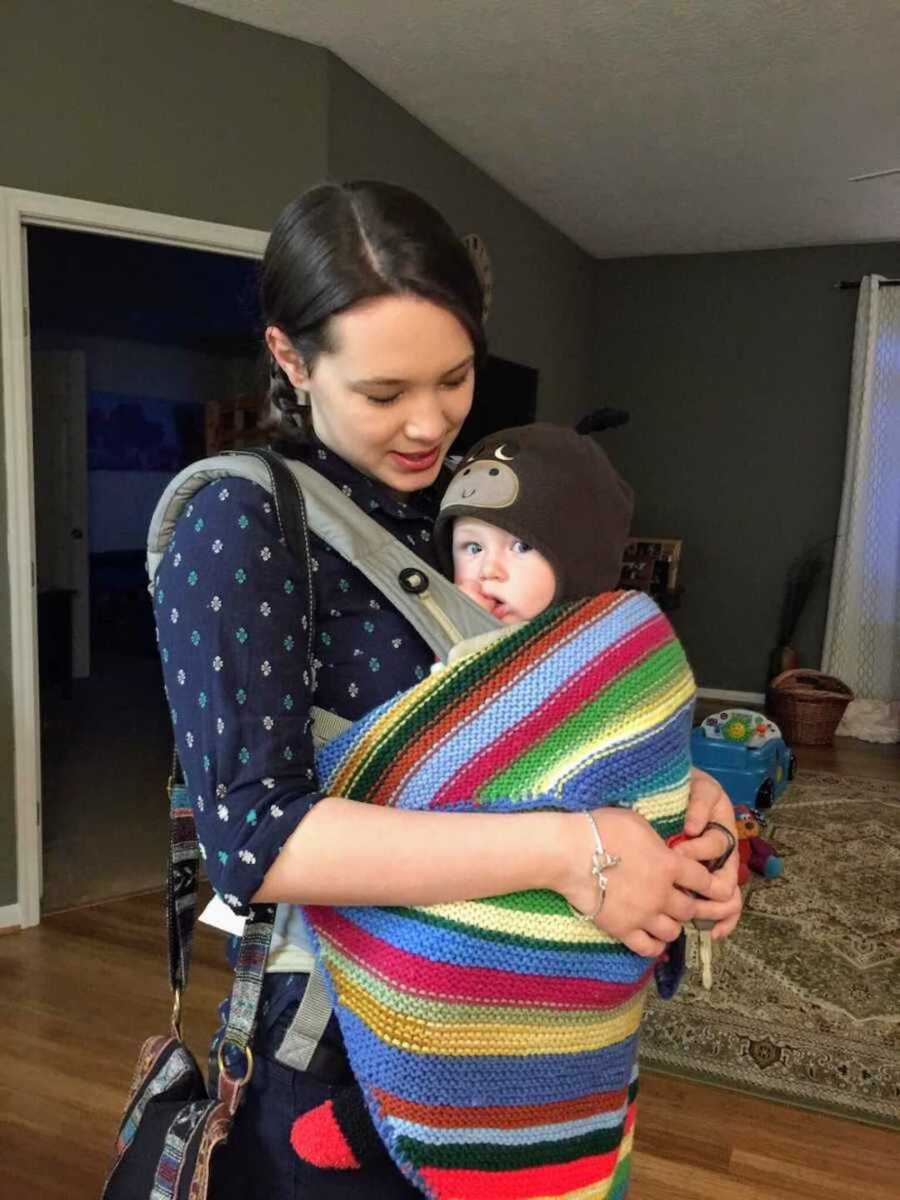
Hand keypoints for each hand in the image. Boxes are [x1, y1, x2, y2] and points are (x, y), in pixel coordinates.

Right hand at [559, 808, 731, 958]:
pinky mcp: (622, 930)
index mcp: (669, 865)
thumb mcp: (637, 822)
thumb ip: (657, 839)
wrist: (569, 853)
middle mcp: (662, 894)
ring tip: (665, 919)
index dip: (711, 884)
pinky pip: (647, 948)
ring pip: (673, 931)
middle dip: (691, 906)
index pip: (704, 880)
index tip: (713, 887)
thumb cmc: (601, 829)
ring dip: (673, 926)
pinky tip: (650, 938)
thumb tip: (662, 845)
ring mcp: (643, 915)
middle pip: (690, 909)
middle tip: (683, 901)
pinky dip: (654, 946)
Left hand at [672, 768, 741, 939]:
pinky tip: (714, 933)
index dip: (697, 852)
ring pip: (728, 899)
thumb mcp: (699, 788)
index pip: (715, 847)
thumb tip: (692, 829)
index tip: (677, 852)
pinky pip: (723, 906)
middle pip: (726, 882)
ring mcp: (717, 869)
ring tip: (700, 923)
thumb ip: (699, 803)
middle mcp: (724, 854)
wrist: (680, 791)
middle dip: (709, 894)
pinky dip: (722, 921)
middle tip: (686, 898)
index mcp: (722, 830)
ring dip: (714, 913)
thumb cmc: (690, 789)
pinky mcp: (706, 881)